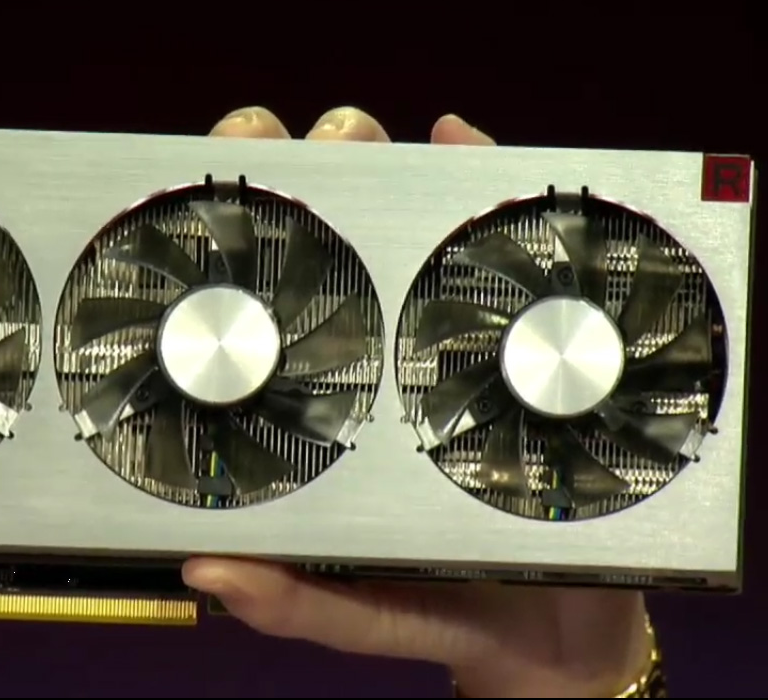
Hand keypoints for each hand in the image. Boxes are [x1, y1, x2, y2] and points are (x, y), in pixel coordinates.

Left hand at [185, 106, 651, 698]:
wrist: (566, 634)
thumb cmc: (448, 608)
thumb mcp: (361, 611)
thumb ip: (295, 601)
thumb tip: (209, 571)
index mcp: (322, 411)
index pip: (262, 312)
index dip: (226, 244)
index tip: (201, 187)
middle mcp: (377, 358)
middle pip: (328, 245)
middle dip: (295, 174)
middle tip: (274, 140)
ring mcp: (452, 338)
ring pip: (409, 225)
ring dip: (378, 164)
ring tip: (356, 134)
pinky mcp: (533, 334)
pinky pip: (507, 245)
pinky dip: (483, 183)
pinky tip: (460, 144)